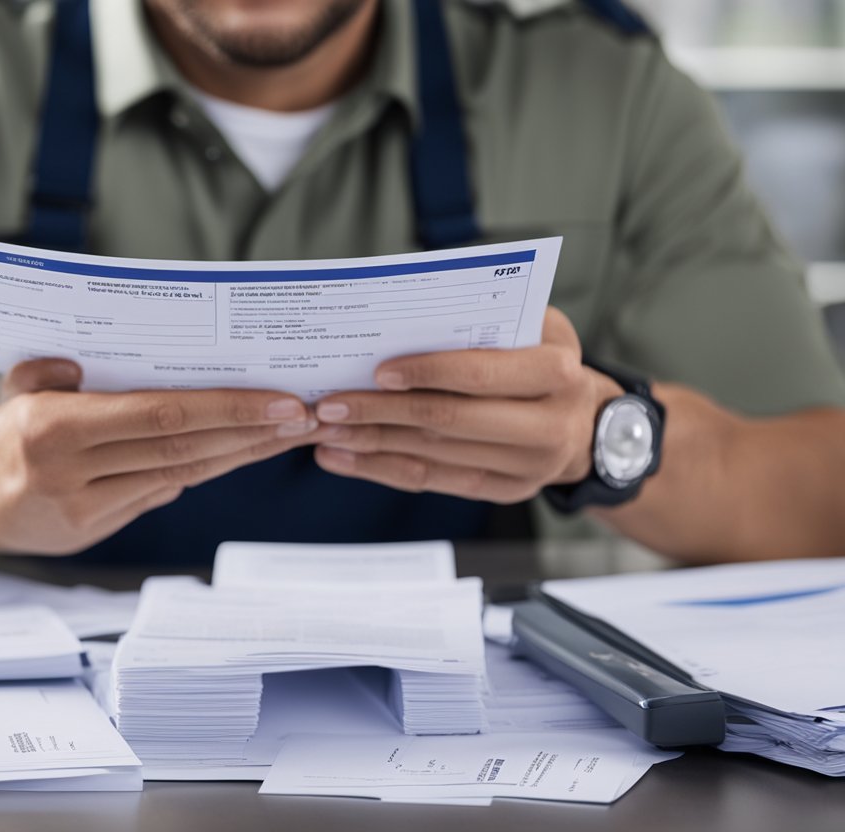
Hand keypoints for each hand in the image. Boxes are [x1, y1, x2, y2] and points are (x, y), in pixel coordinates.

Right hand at [0, 359, 318, 554]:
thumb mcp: (16, 386)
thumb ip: (55, 370)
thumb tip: (106, 363)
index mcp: (53, 428)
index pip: (161, 415)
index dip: (229, 410)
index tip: (281, 402)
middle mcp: (69, 473)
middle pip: (182, 450)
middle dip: (251, 434)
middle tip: (304, 416)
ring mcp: (82, 510)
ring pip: (180, 476)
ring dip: (240, 455)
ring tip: (287, 434)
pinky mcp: (92, 532)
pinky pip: (159, 493)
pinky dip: (204, 471)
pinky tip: (239, 452)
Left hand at [311, 308, 621, 502]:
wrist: (587, 421)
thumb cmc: (544, 357)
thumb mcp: (535, 324)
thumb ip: (484, 318)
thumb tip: (403, 313)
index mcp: (556, 372)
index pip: (480, 374)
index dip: (427, 373)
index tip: (377, 371)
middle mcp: (548, 425)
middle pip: (448, 421)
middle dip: (382, 412)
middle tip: (330, 404)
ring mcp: (528, 467)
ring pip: (434, 457)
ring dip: (371, 443)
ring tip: (323, 430)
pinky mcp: (504, 490)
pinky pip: (433, 482)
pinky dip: (381, 469)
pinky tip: (343, 456)